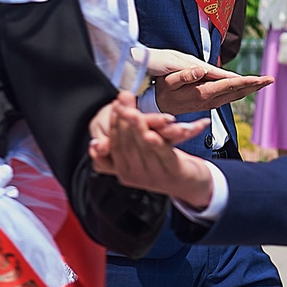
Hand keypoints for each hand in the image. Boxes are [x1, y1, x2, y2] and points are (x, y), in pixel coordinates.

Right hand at [89, 98, 213, 201]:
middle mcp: (135, 176)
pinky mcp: (173, 174)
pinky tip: (153, 132)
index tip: (116, 104)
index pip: (114, 145)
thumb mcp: (141, 151)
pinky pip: (163, 154)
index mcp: (124, 171)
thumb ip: (124, 140)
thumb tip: (96, 137)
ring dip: (137, 128)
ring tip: (133, 113)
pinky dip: (157, 142)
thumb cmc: (163, 162)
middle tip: (122, 103)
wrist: (190, 183)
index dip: (114, 123)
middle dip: (123, 122)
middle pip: (126, 145)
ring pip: (143, 148)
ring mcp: (154, 177)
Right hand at [143, 48, 269, 113]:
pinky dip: (241, 91)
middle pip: (237, 92)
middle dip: (255, 86)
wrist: (156, 109)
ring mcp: (210, 104)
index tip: (260, 78)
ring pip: (235, 96)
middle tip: (270, 79)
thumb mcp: (168, 81)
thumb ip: (184, 75)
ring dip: (250, 89)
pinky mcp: (209, 103)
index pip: (229, 86)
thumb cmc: (161, 91)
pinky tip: (248, 88)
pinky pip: (229, 97)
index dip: (246, 81)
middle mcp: (210, 101)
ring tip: (264, 82)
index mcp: (202, 93)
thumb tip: (202, 70)